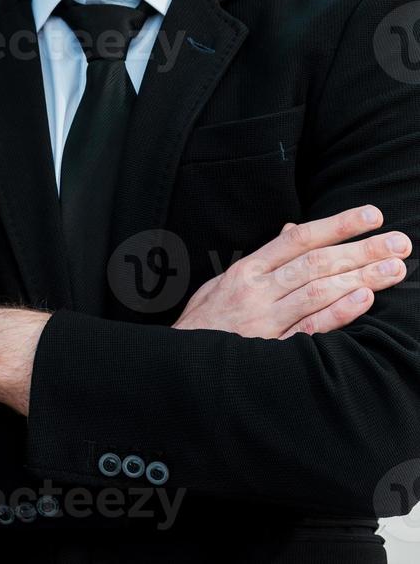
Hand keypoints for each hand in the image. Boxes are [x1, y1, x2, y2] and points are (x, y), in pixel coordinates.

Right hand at [174, 205, 410, 338]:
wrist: (181, 363)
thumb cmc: (206, 322)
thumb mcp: (225, 282)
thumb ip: (262, 259)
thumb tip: (292, 231)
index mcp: (247, 270)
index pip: (298, 239)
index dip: (337, 225)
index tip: (372, 215)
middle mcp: (257, 290)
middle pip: (316, 262)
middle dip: (362, 249)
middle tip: (400, 242)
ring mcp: (265, 319)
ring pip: (318, 290)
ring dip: (360, 277)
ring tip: (395, 268)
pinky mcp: (272, 348)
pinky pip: (310, 327)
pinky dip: (338, 312)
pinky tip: (364, 299)